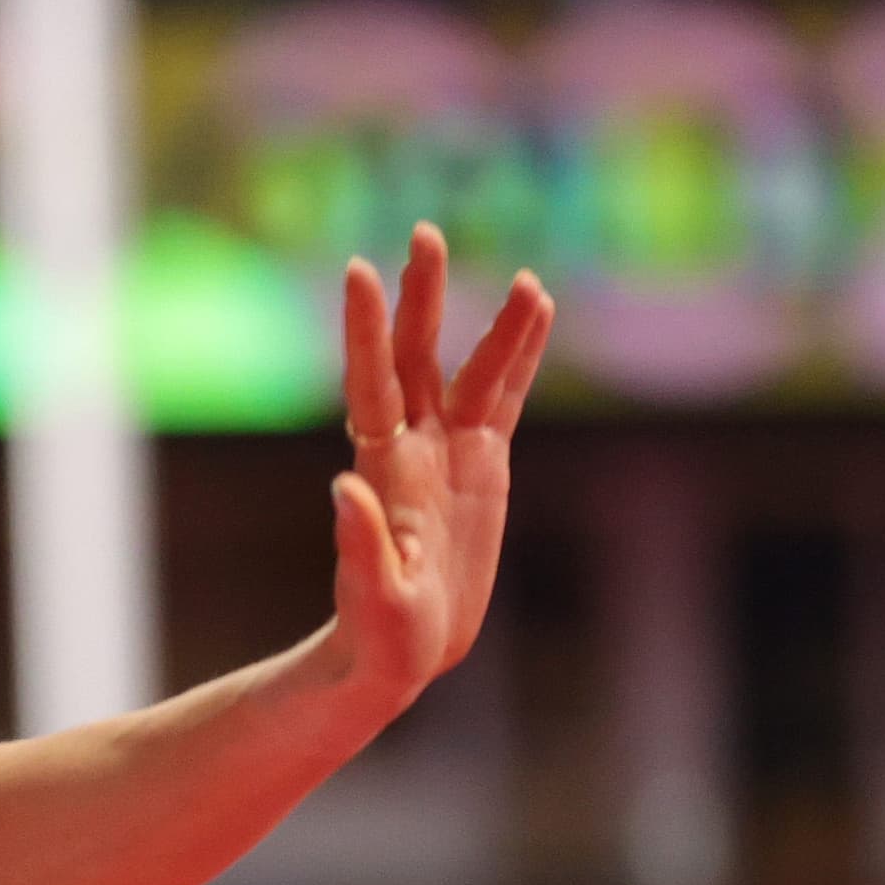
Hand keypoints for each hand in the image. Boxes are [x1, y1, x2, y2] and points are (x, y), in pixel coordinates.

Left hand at [328, 223, 554, 712]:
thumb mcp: (373, 598)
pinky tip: (540, 311)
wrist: (400, 652)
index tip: (359, 272)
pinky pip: (505, 399)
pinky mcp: (483, 468)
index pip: (372, 383)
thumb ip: (361, 544)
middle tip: (425, 232)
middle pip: (417, 356)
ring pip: (471, 371)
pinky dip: (522, 356)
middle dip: (423, 297)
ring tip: (526, 276)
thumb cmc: (378, 634)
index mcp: (382, 469)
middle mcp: (411, 448)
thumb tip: (344, 486)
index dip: (367, 329)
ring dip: (496, 325)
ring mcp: (447, 453)